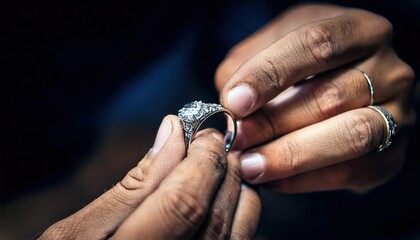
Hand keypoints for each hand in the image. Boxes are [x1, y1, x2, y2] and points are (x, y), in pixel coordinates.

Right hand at [40, 115, 260, 238]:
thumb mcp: (77, 233)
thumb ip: (130, 187)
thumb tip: (172, 133)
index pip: (183, 203)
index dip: (199, 160)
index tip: (200, 131)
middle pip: (215, 216)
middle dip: (220, 167)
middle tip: (212, 140)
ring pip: (235, 233)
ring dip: (235, 188)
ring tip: (220, 162)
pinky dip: (238, 214)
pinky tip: (224, 195)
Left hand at [215, 3, 415, 192]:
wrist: (350, 84)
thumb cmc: (306, 63)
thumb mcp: (277, 43)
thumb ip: (250, 64)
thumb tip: (232, 105)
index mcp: (361, 30)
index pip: (317, 45)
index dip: (271, 74)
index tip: (234, 101)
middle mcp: (390, 71)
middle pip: (331, 97)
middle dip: (275, 121)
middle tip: (237, 138)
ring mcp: (399, 115)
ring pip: (350, 137)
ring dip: (292, 156)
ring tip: (250, 165)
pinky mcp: (392, 155)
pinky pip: (352, 172)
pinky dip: (306, 180)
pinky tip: (272, 178)